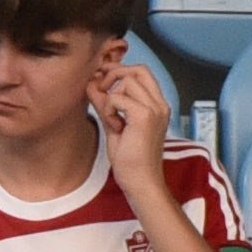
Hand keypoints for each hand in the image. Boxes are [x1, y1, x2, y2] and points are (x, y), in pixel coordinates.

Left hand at [88, 63, 171, 200]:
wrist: (141, 182)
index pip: (142, 73)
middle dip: (116, 73)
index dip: (120, 71)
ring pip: (127, 80)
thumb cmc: (131, 160)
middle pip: (138, 69)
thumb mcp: (114, 125)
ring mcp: (154, 109)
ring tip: (112, 119)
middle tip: (102, 90)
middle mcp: (160, 104)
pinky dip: (109, 108)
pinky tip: (114, 126)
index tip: (103, 81)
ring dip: (112, 96)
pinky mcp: (144, 116)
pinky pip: (117, 97)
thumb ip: (105, 103)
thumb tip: (92, 83)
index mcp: (157, 106)